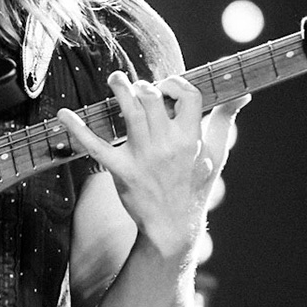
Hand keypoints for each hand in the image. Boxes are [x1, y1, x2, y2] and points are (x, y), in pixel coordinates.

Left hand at [57, 72, 247, 259]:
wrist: (174, 227)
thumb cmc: (196, 188)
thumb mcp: (216, 154)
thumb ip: (226, 120)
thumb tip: (242, 94)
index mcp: (191, 138)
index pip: (187, 95)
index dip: (176, 83)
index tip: (168, 85)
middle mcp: (168, 144)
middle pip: (153, 97)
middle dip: (144, 85)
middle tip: (139, 88)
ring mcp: (144, 156)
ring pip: (129, 111)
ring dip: (119, 88)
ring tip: (115, 79)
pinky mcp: (121, 170)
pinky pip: (96, 146)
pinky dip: (77, 129)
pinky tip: (63, 115)